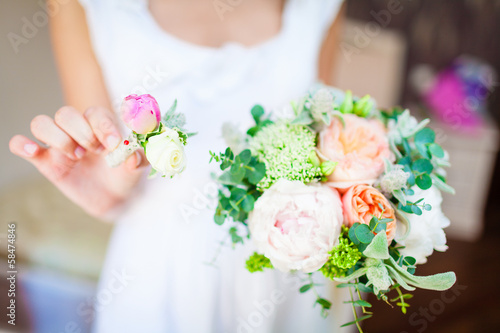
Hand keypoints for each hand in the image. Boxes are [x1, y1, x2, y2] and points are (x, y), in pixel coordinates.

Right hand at [9, 106, 148, 218]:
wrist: (115, 198)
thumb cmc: (125, 174)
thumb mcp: (137, 167)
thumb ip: (139, 158)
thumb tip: (131, 156)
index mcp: (100, 125)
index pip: (94, 113)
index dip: (103, 126)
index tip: (114, 144)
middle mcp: (77, 130)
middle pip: (65, 113)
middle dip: (81, 132)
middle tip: (95, 152)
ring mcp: (59, 146)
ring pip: (41, 123)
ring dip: (57, 138)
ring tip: (75, 157)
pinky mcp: (45, 162)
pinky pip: (21, 145)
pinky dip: (22, 144)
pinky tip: (34, 152)